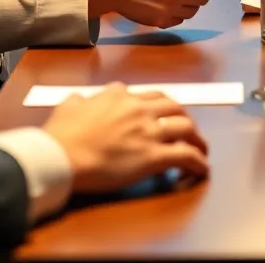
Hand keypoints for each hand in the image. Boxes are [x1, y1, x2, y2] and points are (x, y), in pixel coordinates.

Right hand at [44, 84, 207, 194]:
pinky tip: (202, 168)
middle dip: (183, 117)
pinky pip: (185, 155)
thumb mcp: (69, 105)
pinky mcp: (154, 156)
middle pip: (173, 107)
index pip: (146, 96)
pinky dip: (198, 161)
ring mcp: (149, 131)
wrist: (62, 154)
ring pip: (186, 127)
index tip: (155, 115)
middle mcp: (139, 109)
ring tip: (200, 147)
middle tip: (185, 129)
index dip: (155, 106)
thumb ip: (79, 101)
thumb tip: (79, 100)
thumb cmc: (62, 133)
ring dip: (196, 137)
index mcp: (120, 96)